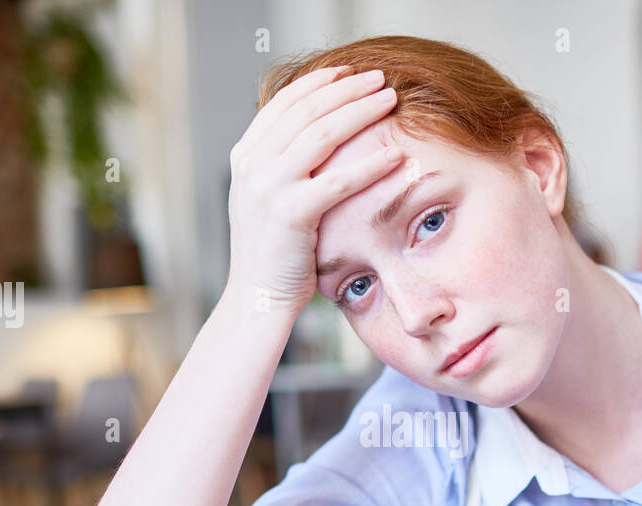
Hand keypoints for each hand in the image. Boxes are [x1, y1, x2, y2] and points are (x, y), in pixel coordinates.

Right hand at [224, 64, 404, 318]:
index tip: (351, 72)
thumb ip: (284, 165)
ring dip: (361, 112)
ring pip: (321, 133)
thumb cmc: (275, 252)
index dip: (321, 82)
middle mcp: (252, 165)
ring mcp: (268, 188)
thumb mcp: (269, 198)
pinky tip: (396, 155)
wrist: (257, 298)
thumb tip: (319, 134)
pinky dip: (370, 164)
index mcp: (246, 155)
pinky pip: (337, 180)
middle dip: (347, 89)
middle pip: (306, 110)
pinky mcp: (290, 213)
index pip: (285, 102)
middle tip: (381, 78)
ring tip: (391, 100)